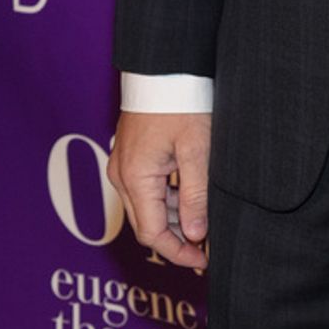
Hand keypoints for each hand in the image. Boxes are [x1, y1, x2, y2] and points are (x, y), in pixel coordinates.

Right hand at [107, 111, 212, 270]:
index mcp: (135, 178)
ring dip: (174, 220)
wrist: (166, 67)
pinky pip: (147, 189)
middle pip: (148, 223)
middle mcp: (122, 176)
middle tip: (206, 251)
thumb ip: (195, 195)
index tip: (203, 261)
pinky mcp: (132, 155)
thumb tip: (195, 235)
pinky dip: (168, 201)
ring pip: (148, 207)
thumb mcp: (196, 150)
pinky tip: (191, 203)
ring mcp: (124, 165)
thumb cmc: (182, 103)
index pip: (153, 234)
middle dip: (176, 241)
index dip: (178, 253)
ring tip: (205, 228)